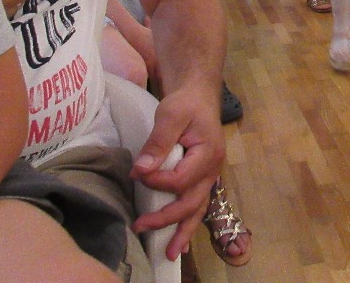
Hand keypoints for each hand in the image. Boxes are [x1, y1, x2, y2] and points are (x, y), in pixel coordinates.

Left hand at [130, 85, 224, 258]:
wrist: (199, 96)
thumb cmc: (186, 103)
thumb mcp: (171, 114)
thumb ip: (158, 141)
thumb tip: (142, 169)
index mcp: (208, 153)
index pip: (180, 180)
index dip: (157, 181)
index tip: (137, 172)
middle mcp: (212, 169)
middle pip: (191, 202)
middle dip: (166, 219)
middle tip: (140, 226)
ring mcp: (209, 176)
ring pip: (198, 209)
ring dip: (183, 231)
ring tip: (171, 254)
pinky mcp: (202, 178)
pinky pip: (197, 204)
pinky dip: (188, 223)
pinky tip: (180, 240)